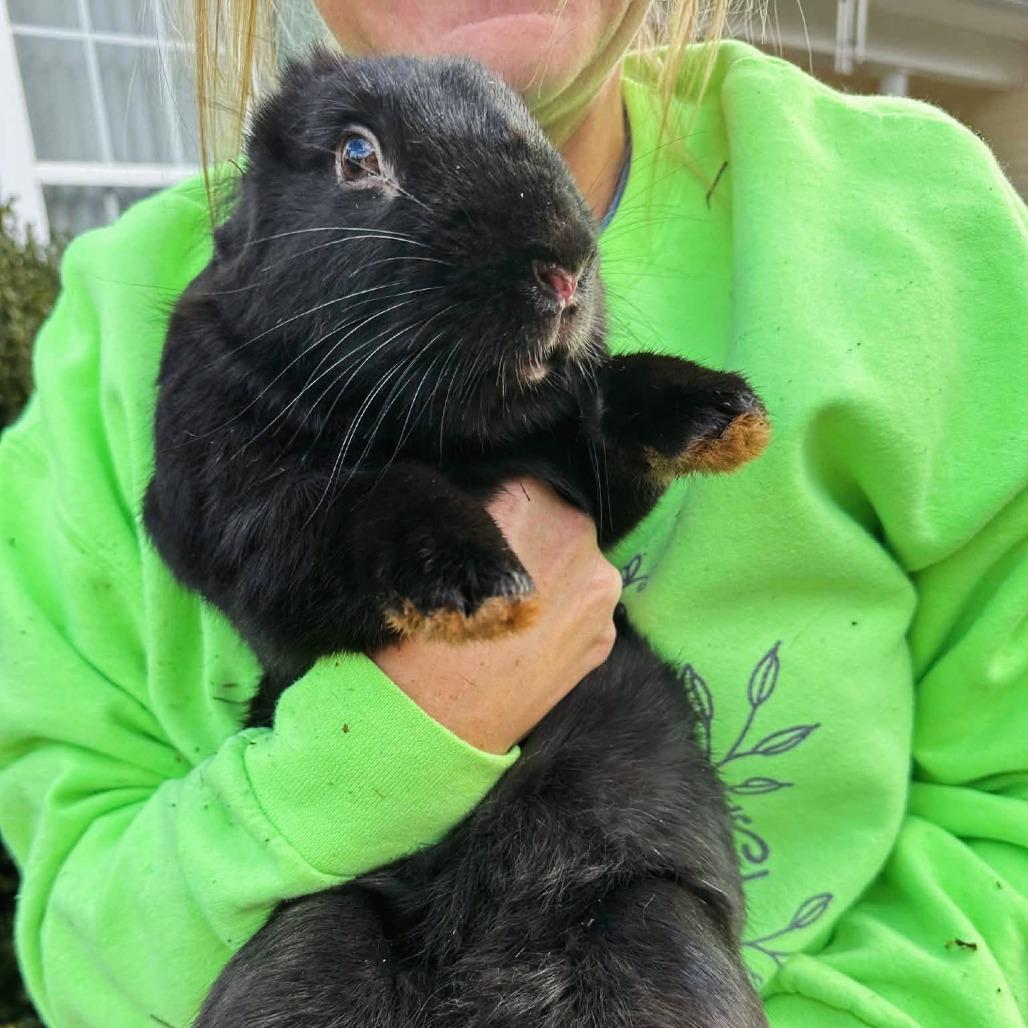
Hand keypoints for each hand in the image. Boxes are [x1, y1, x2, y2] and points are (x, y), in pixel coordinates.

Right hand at [370, 477, 621, 752]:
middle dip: (535, 535)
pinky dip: (565, 614)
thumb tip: (497, 496)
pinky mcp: (607, 637)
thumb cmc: (418, 628)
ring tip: (513, 609)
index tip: (487, 525)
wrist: (433, 722)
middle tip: (497, 571)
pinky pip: (587, 607)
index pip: (527, 477)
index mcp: (528, 501)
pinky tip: (531, 637)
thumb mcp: (436, 546)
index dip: (505, 500)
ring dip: (556, 573)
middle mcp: (576, 536)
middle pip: (560, 517)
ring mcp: (600, 589)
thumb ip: (477, 508)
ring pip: (579, 563)